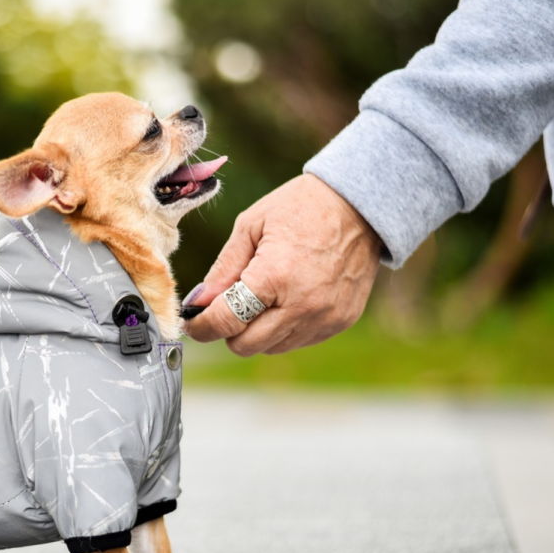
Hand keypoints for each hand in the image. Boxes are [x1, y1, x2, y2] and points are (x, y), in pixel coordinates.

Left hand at [183, 174, 381, 355]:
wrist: (361, 204)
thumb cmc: (301, 207)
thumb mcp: (251, 226)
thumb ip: (223, 269)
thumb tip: (198, 303)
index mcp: (274, 276)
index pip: (225, 321)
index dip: (201, 326)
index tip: (192, 323)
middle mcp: (301, 304)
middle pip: (245, 346)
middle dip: (228, 330)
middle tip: (226, 307)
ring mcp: (324, 317)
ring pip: (271, 347)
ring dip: (257, 330)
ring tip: (262, 296)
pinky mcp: (341, 321)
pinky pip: (299, 340)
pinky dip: (284, 328)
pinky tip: (287, 298)